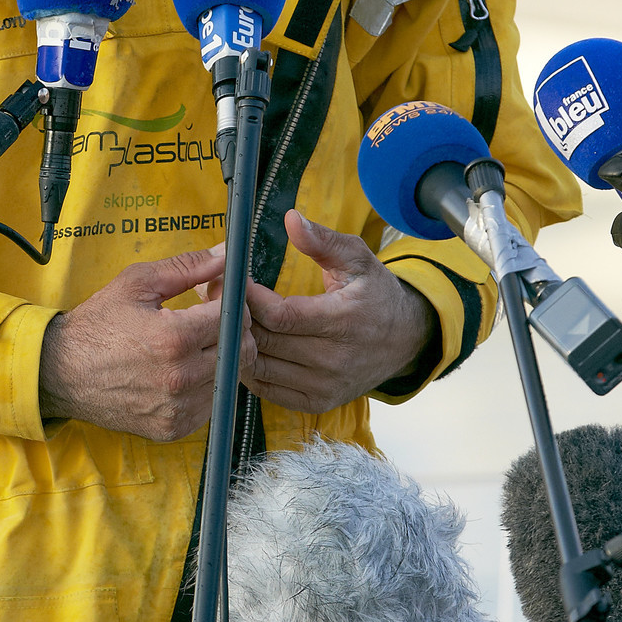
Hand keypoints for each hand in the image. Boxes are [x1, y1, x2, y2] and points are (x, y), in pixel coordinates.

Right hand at [39, 247, 250, 439]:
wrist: (61, 371)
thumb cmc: (98, 324)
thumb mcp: (137, 283)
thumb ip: (186, 268)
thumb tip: (225, 255)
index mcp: (173, 338)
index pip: (234, 316)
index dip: (230, 299)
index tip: (215, 295)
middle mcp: (180, 378)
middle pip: (242, 349)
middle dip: (233, 328)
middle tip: (207, 317)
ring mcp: (178, 408)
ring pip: (229, 377)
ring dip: (219, 356)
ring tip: (190, 343)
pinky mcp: (173, 427)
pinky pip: (210, 403)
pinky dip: (204, 384)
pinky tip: (180, 369)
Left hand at [225, 210, 435, 412]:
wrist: (404, 340)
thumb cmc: (375, 294)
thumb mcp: (357, 258)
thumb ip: (322, 240)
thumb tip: (291, 219)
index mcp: (344, 320)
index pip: (281, 315)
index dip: (250, 298)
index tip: (233, 280)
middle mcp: (334, 359)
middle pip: (265, 341)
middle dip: (236, 317)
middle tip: (217, 296)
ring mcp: (324, 385)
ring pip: (260, 367)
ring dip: (238, 344)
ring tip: (227, 319)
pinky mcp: (317, 402)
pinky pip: (267, 388)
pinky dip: (249, 369)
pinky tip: (245, 346)